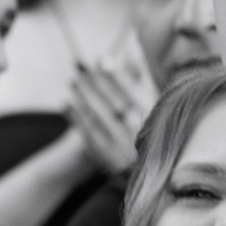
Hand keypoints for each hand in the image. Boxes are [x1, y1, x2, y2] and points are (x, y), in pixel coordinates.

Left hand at [69, 53, 152, 173]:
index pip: (137, 96)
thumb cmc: (156, 128)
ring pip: (102, 121)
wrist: (157, 174)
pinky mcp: (113, 164)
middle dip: (98, 85)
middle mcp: (145, 137)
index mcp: (160, 122)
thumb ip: (141, 79)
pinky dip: (77, 120)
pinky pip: (91, 138)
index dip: (120, 77)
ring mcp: (129, 153)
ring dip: (85, 99)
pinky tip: (66, 105)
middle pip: (116, 106)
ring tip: (72, 82)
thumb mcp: (155, 105)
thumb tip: (130, 50)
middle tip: (80, 68)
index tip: (103, 60)